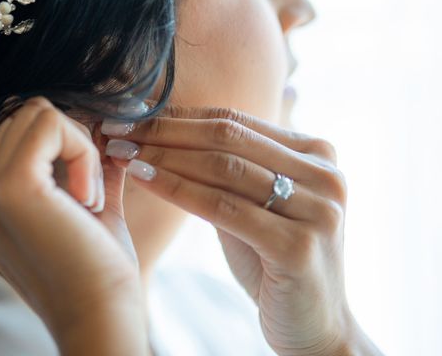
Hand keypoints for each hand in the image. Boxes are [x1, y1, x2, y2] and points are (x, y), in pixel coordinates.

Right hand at [0, 97, 148, 352]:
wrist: (99, 317)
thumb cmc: (97, 270)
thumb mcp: (88, 207)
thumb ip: (87, 167)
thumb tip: (106, 130)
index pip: (16, 135)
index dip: (61, 147)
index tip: (86, 186)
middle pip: (23, 117)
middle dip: (70, 141)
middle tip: (88, 193)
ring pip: (37, 113)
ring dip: (77, 146)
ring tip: (86, 198)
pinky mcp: (12, 187)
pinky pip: (50, 124)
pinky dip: (81, 151)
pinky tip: (86, 199)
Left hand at [103, 105, 356, 355]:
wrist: (314, 324)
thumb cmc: (274, 260)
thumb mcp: (253, 203)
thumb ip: (226, 168)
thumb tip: (161, 131)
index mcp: (317, 153)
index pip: (233, 120)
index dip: (177, 116)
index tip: (130, 117)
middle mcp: (325, 175)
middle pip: (226, 137)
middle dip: (163, 131)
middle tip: (117, 130)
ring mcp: (317, 210)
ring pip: (222, 168)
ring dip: (162, 156)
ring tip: (120, 152)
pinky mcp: (299, 246)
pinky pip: (222, 207)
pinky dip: (175, 188)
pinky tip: (141, 177)